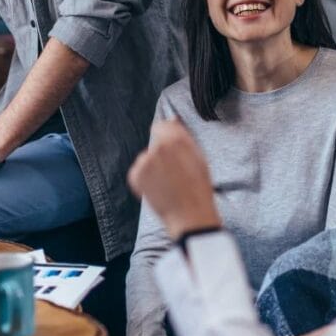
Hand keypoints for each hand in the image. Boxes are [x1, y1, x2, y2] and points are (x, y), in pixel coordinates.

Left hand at [128, 119, 220, 238]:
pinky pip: (139, 171)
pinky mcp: (136, 175)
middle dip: (161, 153)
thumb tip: (172, 121)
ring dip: (153, 166)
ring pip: (146, 158)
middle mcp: (158, 147)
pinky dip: (145, 178)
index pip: (162, 125)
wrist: (189, 214)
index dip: (167, 135)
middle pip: (155, 143)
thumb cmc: (199, 187)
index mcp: (176, 139)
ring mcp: (145, 161)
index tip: (172, 147)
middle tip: (174, 171)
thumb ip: (183, 137)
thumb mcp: (199, 156)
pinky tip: (158, 188)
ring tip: (167, 182)